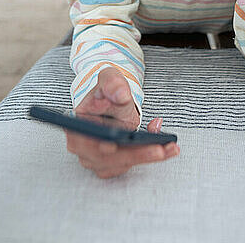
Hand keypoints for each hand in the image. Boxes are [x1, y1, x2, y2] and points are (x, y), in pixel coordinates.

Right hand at [64, 67, 179, 178]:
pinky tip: (165, 146)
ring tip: (168, 147)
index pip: (85, 141)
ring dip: (146, 157)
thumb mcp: (109, 79)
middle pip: (107, 158)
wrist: (111, 98)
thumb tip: (120, 94)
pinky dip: (149, 156)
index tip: (112, 146)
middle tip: (157, 149)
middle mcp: (83, 147)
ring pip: (122, 164)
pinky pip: (131, 164)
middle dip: (134, 154)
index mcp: (77, 126)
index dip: (97, 146)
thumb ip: (112, 83)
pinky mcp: (112, 163)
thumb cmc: (106, 91)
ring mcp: (96, 158)